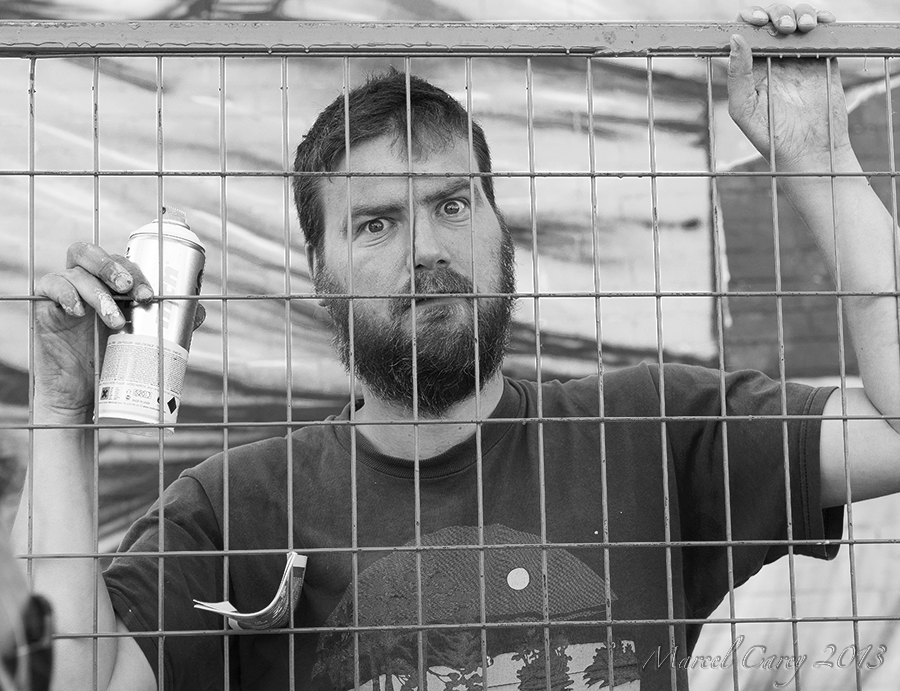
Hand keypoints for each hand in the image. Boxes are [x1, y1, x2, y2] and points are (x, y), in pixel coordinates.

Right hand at [33, 243, 153, 420]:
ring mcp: (63, 293)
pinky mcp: (45, 308)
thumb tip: (201, 311)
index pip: (119, 261)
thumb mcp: (144, 339)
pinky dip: (65, 294)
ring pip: (75, 273)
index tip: (150, 295)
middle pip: (91, 253)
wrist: (85, 395)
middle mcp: (85, 282)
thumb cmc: (115, 361)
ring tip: (114, 320)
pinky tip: (79, 312)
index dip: (136, 271)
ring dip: (97, 293)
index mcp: (108, 284)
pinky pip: (48, 286)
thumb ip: (169, 322)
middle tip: (128, 290)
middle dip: (113, 268)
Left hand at [728, 7, 850, 170]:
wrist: (810, 151)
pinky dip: (824, 19)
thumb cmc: (771, 136)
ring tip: (802, 27)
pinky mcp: (823, 60)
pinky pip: (823, 32)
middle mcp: (773, 59)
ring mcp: (799, 57)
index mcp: (750, 68)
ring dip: (800, 13)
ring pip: (798, 20)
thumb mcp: (744, 108)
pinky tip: (823, 22)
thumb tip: (735, 37)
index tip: (756, 20)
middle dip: (777, 13)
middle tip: (783, 28)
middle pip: (773, 20)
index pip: (747, 32)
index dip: (750, 18)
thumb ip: (737, 74)